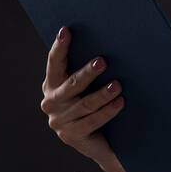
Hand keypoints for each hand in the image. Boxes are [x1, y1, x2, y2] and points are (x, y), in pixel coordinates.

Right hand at [39, 27, 126, 171]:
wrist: (98, 140)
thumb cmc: (95, 103)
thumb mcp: (87, 86)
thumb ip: (89, 69)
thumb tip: (109, 41)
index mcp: (52, 84)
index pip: (54, 63)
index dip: (59, 47)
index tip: (66, 31)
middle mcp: (51, 103)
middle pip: (71, 85)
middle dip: (87, 73)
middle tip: (102, 61)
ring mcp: (59, 121)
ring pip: (84, 104)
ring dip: (102, 94)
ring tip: (118, 85)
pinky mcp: (71, 136)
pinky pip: (91, 121)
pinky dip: (107, 111)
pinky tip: (119, 103)